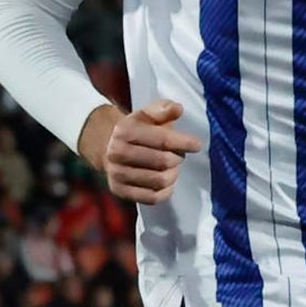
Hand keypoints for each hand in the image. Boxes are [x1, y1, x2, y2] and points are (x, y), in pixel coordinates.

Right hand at [79, 99, 201, 204]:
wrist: (109, 148)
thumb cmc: (137, 129)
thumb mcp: (147, 114)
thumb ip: (163, 109)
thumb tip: (178, 108)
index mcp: (125, 131)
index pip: (162, 140)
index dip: (184, 142)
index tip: (196, 145)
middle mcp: (117, 153)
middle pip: (163, 162)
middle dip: (178, 158)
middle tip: (179, 154)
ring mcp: (117, 174)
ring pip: (159, 181)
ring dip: (173, 174)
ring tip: (172, 167)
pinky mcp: (119, 191)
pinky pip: (152, 198)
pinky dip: (166, 191)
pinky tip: (167, 181)